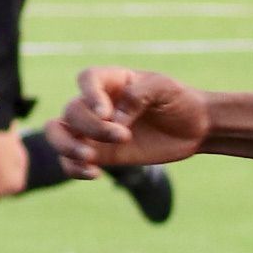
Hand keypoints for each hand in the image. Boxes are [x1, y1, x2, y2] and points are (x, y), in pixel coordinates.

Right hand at [57, 66, 212, 173]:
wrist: (194, 128)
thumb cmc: (179, 101)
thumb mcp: (165, 89)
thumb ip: (139, 95)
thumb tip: (114, 118)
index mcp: (112, 81)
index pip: (86, 79)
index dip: (89, 95)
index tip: (106, 113)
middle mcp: (97, 104)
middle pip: (71, 110)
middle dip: (92, 127)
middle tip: (123, 136)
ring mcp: (94, 130)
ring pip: (58, 133)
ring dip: (67, 146)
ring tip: (91, 158)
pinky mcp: (99, 154)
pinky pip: (70, 161)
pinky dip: (72, 168)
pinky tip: (95, 174)